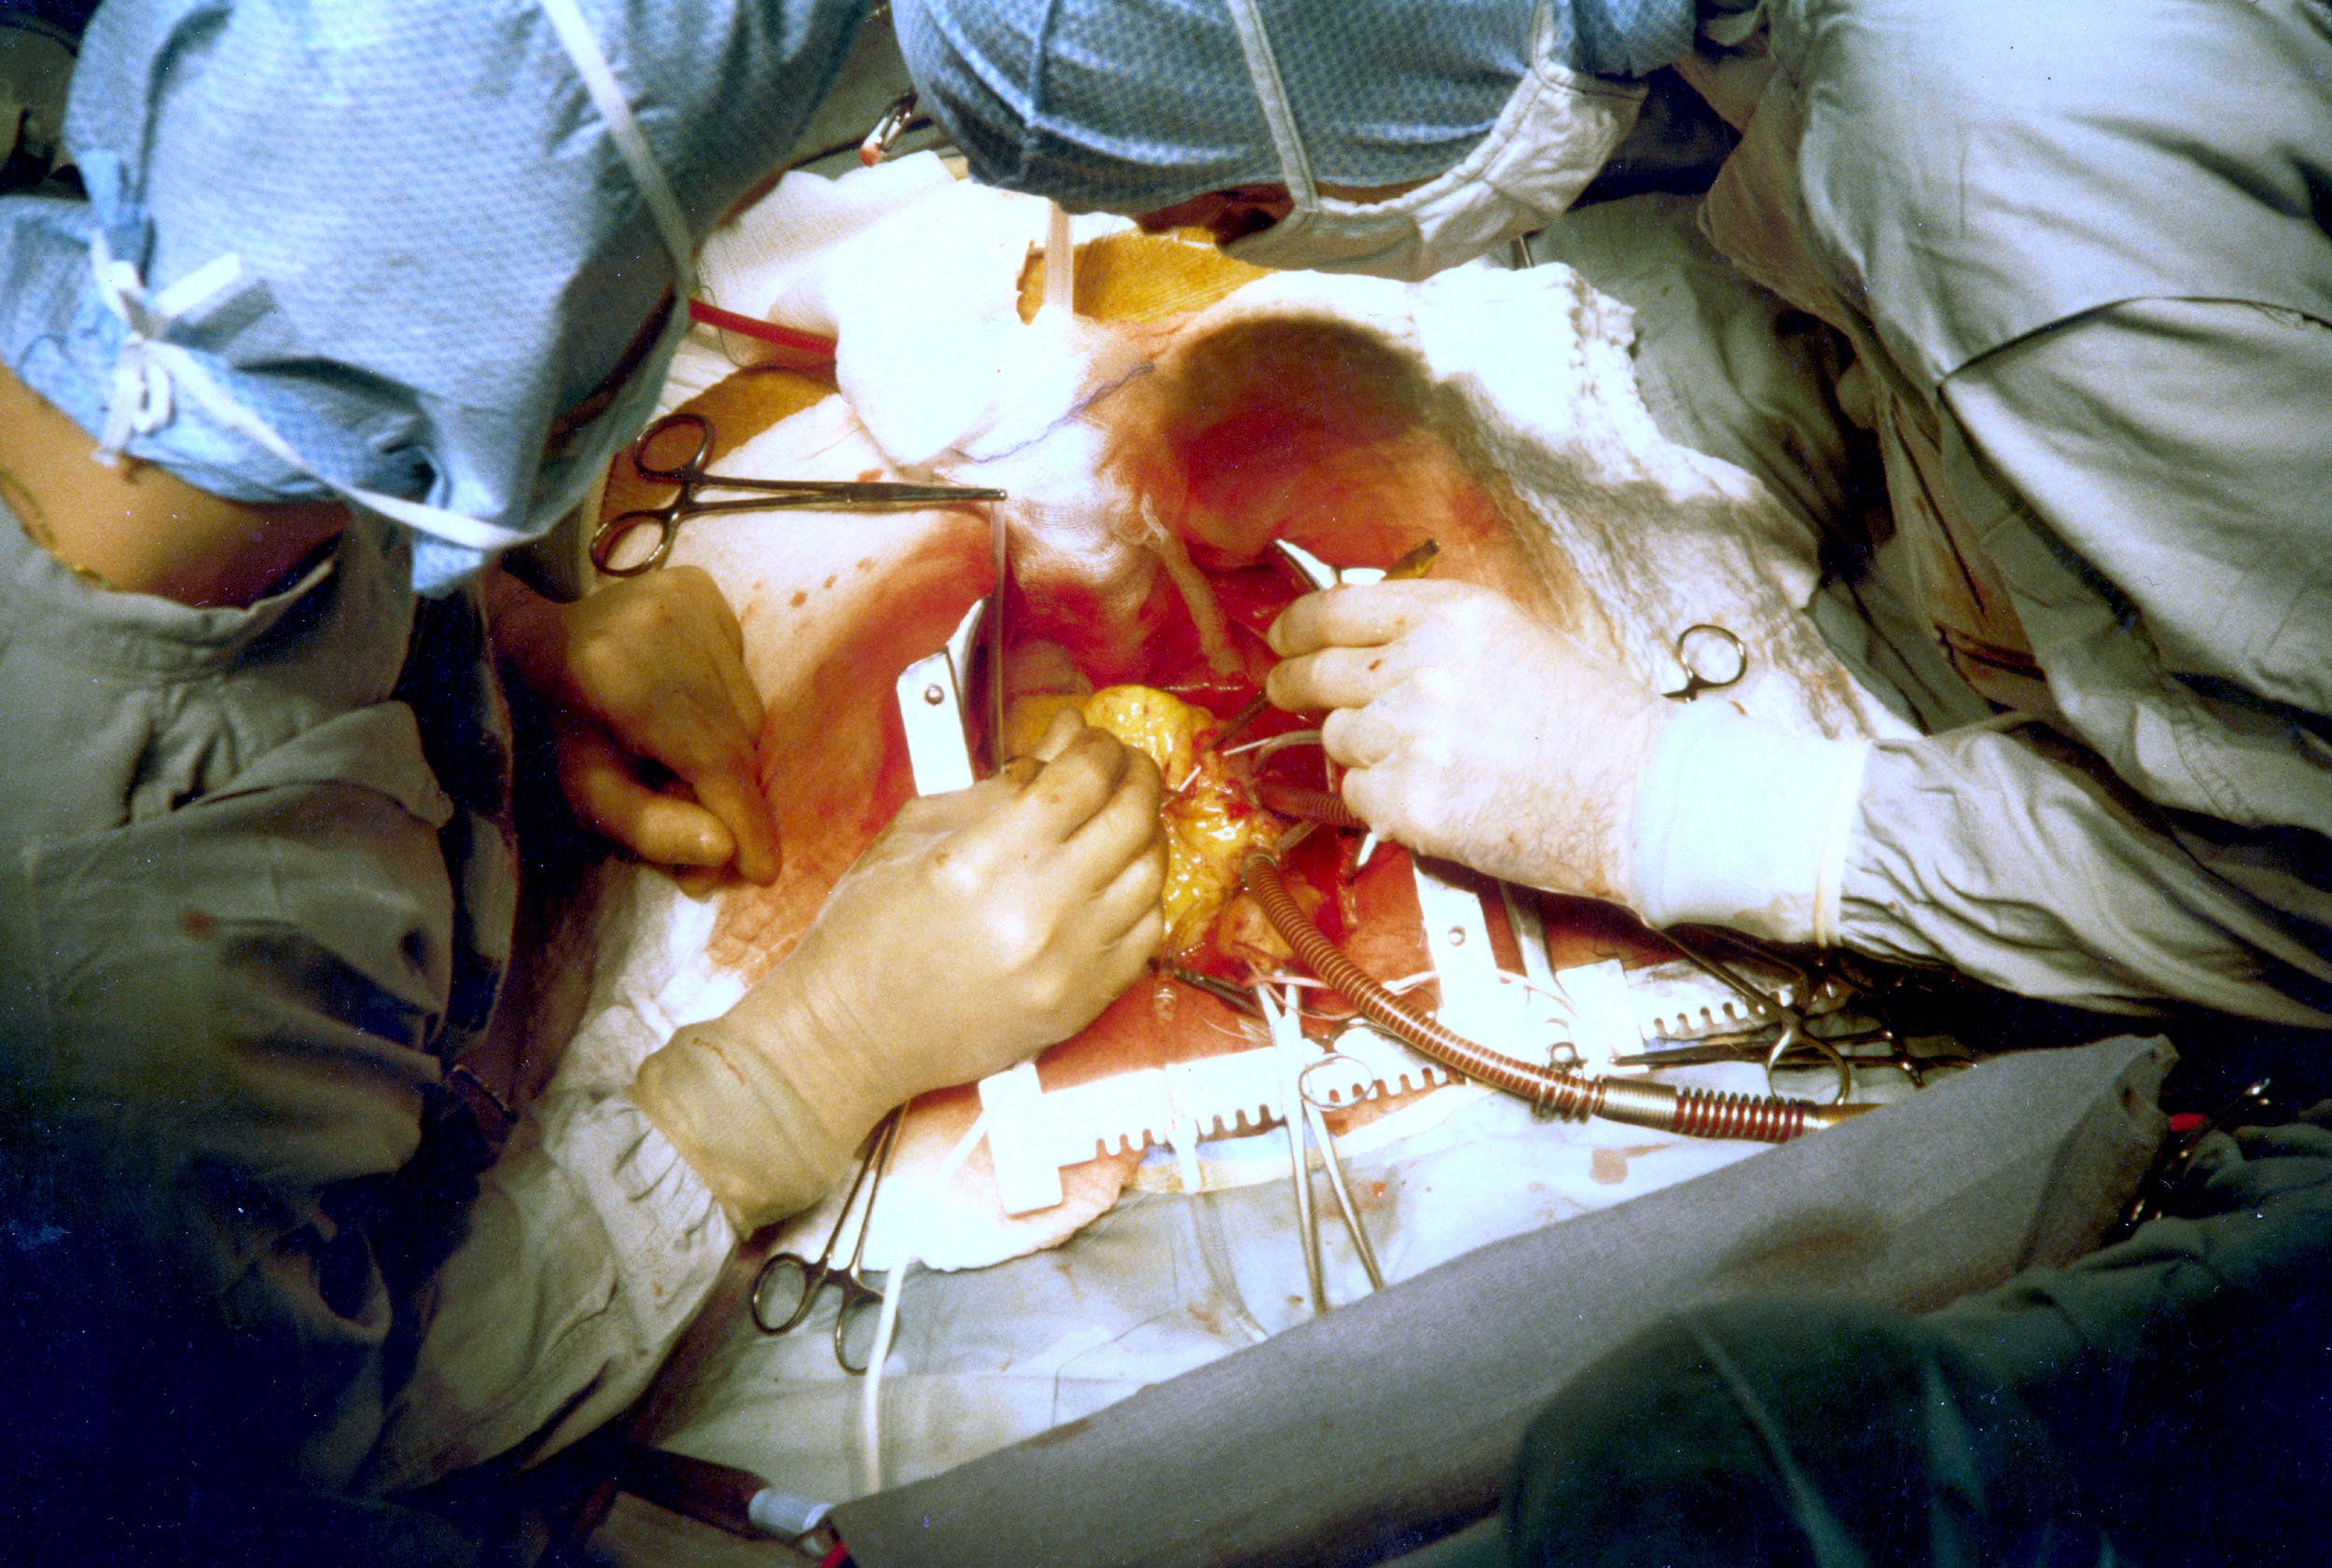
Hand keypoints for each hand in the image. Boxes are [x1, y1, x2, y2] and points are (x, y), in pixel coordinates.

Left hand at [486, 567, 780, 883]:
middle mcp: (659, 626)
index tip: (763, 870)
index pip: (709, 757)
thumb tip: (726, 851)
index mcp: (618, 678)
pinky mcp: (701, 586)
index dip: (744, 817)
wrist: (534, 633)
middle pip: (734, 740)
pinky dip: (727, 708)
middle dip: (732, 798)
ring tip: (682, 760)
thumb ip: (648, 828)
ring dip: (730, 754)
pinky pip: (743, 673)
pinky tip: (685, 706)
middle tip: (708, 833)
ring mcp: (686, 597)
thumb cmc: (554, 724)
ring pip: (747, 711)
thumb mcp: (584, 792)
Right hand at [632, 724, 1165, 1228]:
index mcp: (981, 863)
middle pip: (1130, 818)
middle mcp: (1035, 915)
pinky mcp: (1081, 1005)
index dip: (1096, 745)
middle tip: (1122, 763)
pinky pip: (1147, 934)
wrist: (851, 1035)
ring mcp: (1066, 966)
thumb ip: (994, 790)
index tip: (1090, 737)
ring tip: (1123, 814)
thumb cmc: (866, 934)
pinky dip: (1143, 894)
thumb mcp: (912, 835)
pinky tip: (1120, 877)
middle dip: (1134, 774)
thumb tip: (1058, 750)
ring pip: (1150, 874)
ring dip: (1144, 830)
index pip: (1080, 779)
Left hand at [1265, 579, 1670, 903]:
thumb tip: (1370, 638)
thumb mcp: (1519, 637)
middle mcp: (1423, 668)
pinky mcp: (1413, 802)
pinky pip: (1357, 796)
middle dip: (1292, 683)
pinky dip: (1379, 799)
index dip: (1296, 625)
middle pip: (1316, 672)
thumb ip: (1438, 632)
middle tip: (1286, 691)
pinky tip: (1428, 794)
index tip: (1283, 636)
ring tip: (1412, 757)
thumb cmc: (1596, 721)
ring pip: (1337, 737)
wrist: (1641, 795)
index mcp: (1453, 616)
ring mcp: (1413, 737)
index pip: (1337, 607)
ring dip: (1357, 747)